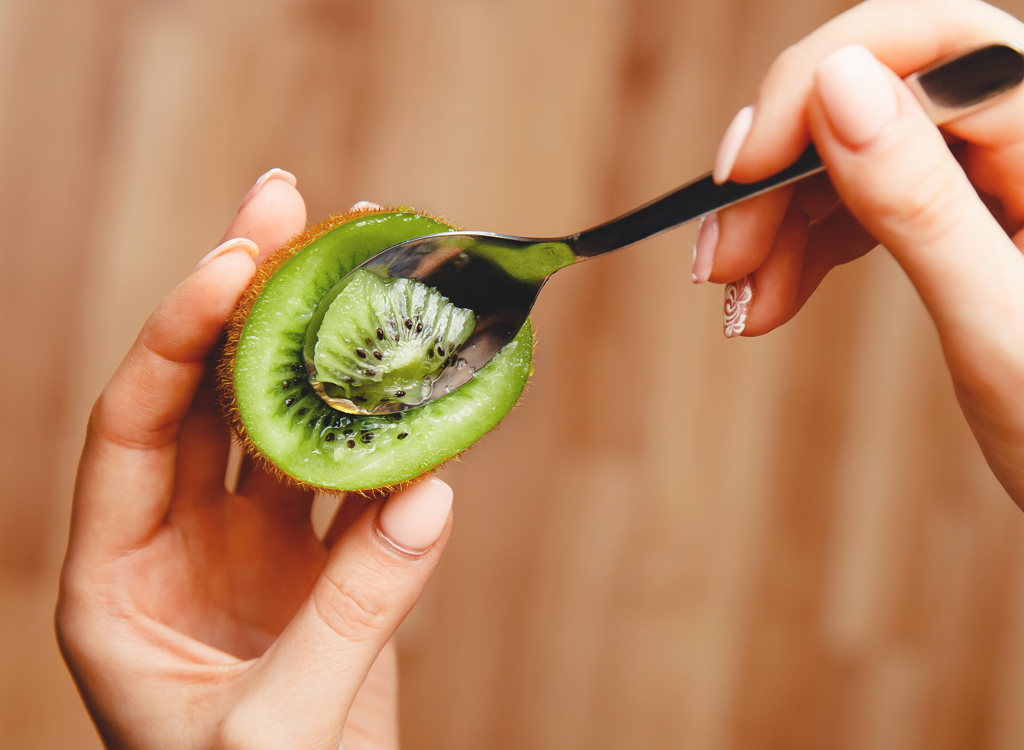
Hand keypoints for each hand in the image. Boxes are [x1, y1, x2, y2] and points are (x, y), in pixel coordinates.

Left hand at [56, 171, 453, 749]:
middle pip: (208, 392)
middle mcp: (179, 540)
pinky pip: (356, 475)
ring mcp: (255, 546)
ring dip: (323, 341)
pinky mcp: (322, 563)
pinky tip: (416, 369)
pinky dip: (389, 427)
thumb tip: (429, 497)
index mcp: (118, 575)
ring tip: (361, 251)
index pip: (135, 421)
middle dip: (247, 293)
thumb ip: (350, 617)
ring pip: (284, 417)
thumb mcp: (276, 733)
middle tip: (290, 200)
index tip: (236, 257)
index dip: (181, 332)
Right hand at [692, 0, 1023, 506]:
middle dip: (776, 176)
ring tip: (738, 299)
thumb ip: (921, 202)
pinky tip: (768, 296)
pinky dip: (798, 248)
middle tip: (718, 257)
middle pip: (871, 99)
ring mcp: (988, 175)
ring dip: (774, 223)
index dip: (814, 84)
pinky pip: (857, 203)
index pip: (927, 45)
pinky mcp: (957, 214)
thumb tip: (837, 84)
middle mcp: (1022, 138)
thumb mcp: (998, 320)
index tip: (741, 168)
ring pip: (848, 155)